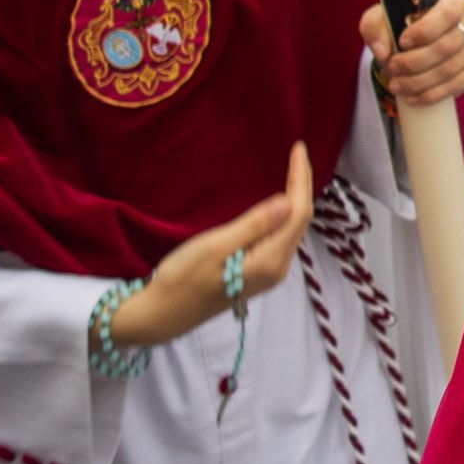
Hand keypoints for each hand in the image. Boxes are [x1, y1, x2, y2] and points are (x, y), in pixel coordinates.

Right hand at [106, 145, 310, 347]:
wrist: (162, 315)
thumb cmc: (182, 279)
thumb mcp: (214, 246)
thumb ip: (253, 225)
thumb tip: (287, 201)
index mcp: (270, 261)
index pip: (298, 213)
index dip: (301, 179)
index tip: (298, 149)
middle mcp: (277, 269)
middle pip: (300, 220)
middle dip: (301, 186)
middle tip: (297, 153)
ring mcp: (269, 273)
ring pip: (291, 229)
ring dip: (295, 200)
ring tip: (293, 171)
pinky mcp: (258, 273)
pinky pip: (280, 237)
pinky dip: (283, 215)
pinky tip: (279, 202)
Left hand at [365, 0, 463, 106]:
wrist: (414, 48)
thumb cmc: (400, 28)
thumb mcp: (380, 21)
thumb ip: (374, 28)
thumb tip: (383, 52)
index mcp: (454, 3)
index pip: (448, 14)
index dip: (426, 30)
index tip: (402, 43)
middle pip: (447, 46)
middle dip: (415, 62)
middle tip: (392, 68)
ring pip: (450, 69)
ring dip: (420, 82)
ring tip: (397, 86)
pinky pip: (458, 86)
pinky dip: (433, 95)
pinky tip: (414, 98)